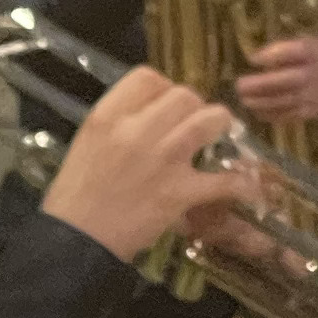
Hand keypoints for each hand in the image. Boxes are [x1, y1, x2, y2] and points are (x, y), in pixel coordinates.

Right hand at [34, 63, 250, 265]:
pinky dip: (239, 183)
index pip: (148, 77)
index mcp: (107, 117)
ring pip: (210, 120)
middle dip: (193, 107)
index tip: (162, 105)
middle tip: (190, 124)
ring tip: (216, 137)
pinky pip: (225, 180)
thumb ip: (118, 122)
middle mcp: (137, 130)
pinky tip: (241, 185)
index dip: (163, 88)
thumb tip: (152, 113)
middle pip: (185, 95)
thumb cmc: (75, 193)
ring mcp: (163, 159)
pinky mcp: (181, 192)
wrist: (77, 240)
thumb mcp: (87, 143)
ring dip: (219, 126)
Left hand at [233, 34, 317, 124]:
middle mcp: (312, 75)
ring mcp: (312, 96)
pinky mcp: (311, 112)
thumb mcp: (312, 45)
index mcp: (313, 54)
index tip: (253, 59)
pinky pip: (287, 116)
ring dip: (259, 102)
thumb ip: (286, 48)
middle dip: (259, 84)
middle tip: (240, 85)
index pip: (291, 52)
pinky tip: (256, 112)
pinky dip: (270, 115)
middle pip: (284, 80)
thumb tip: (257, 58)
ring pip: (283, 101)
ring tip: (244, 100)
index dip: (270, 55)